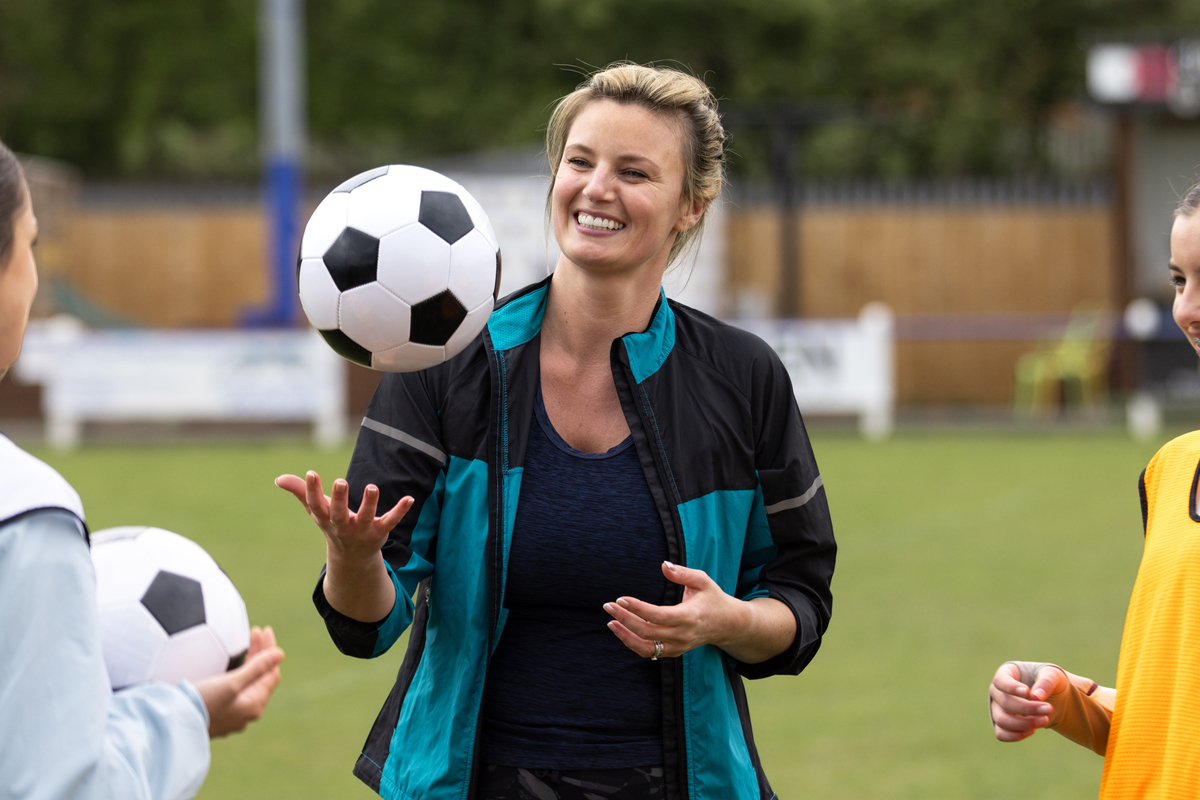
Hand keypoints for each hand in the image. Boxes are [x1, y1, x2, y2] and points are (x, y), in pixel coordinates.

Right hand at [194, 626, 283, 737]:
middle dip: (260, 653)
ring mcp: (232, 714)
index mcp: (254, 706)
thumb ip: (256, 668)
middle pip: (260, 677)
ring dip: (250, 661)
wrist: (171, 724)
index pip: (271, 673)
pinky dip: (239, 672)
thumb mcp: (231, 683)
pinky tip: (234, 664)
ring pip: (247, 683)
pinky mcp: (218, 713)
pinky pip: (235, 689)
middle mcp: (246, 713)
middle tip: (255, 631)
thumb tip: (281, 654)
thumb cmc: (202, 703)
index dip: (270, 651)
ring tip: (247, 642)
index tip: (265, 630)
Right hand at [275, 471, 412, 563]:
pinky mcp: (380, 531)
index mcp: (325, 518)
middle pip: (338, 513)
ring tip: (372, 487)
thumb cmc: (332, 525)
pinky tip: (410, 498)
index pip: (316, 504)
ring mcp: (362, 529)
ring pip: (365, 516)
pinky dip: (400, 510)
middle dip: (339, 498)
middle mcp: (342, 525)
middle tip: (340, 481)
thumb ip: (300, 492)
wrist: (352, 557)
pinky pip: (391, 521)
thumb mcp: (316, 510)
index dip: (312, 490)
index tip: (311, 473)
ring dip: (369, 503)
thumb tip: (278, 479)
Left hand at [603, 561, 750, 660]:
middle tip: (608, 606)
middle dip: (625, 619)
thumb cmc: (713, 599)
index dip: (637, 608)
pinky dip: (634, 644)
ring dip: (625, 637)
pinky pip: (650, 653)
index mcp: (689, 617)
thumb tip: (663, 565)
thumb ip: (683, 573)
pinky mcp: (674, 652)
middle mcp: (682, 635)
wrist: (728, 625)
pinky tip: (622, 631)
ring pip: (646, 648)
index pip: (657, 616)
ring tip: (611, 622)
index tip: (620, 599)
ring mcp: (678, 647)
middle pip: (648, 632)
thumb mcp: (703, 581)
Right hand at [988, 661, 1067, 741]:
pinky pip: (1001, 734)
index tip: (1027, 692)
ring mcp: (997, 709)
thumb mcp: (1053, 675)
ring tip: (1045, 720)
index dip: (1011, 687)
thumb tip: (1036, 696)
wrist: (1049, 696)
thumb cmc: (1047, 681)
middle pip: (1004, 702)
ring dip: (1024, 724)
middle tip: (1049, 709)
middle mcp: (997, 691)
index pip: (1000, 680)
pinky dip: (1016, 735)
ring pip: (1001, 720)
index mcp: (1006, 673)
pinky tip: (1033, 730)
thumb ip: (1046, 681)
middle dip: (1028, 708)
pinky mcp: (1002, 725)